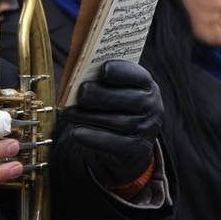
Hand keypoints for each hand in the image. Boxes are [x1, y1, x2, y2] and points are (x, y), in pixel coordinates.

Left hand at [59, 60, 162, 187]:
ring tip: (67, 113)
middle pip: (131, 99)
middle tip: (81, 92)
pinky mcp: (139, 149)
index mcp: (147, 86)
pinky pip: (116, 143)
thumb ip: (103, 83)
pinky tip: (76, 132)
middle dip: (102, 95)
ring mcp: (148, 128)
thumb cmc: (117, 107)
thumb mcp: (117, 91)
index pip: (139, 76)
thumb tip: (77, 79)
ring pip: (120, 122)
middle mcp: (153, 106)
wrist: (129, 142)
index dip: (122, 72)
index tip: (103, 70)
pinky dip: (94, 137)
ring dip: (90, 117)